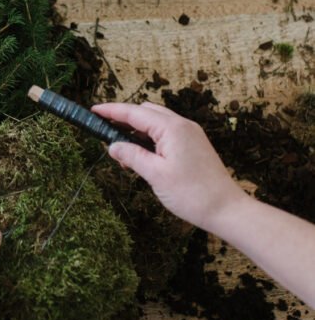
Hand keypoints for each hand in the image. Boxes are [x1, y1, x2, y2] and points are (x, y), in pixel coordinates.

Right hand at [91, 101, 245, 231]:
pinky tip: (141, 153)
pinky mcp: (194, 144)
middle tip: (104, 131)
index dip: (112, 111)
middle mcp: (182, 125)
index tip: (94, 110)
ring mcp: (190, 134)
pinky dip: (150, 137)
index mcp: (172, 128)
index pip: (135, 113)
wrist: (226, 209)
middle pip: (146, 112)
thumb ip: (132, 156)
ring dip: (137, 129)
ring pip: (156, 121)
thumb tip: (113, 146)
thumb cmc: (192, 194)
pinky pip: (166, 132)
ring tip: (120, 147)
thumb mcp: (155, 175)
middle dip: (124, 118)